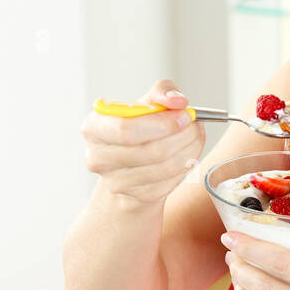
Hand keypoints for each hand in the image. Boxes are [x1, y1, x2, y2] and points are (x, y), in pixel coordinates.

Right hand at [80, 78, 205, 207]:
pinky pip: (170, 183)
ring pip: (164, 168)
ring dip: (189, 151)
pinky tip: (188, 155)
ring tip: (196, 137)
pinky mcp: (137, 198)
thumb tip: (178, 101)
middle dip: (181, 136)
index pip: (126, 129)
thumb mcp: (146, 103)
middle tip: (196, 126)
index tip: (184, 115)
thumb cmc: (139, 128)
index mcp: (94, 128)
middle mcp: (98, 157)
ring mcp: (116, 182)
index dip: (161, 123)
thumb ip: (162, 92)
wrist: (133, 165)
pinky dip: (186, 167)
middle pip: (149, 151)